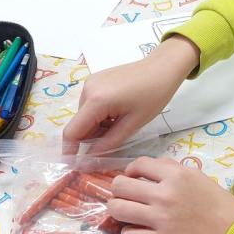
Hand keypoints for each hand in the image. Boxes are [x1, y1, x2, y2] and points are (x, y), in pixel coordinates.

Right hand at [64, 35, 199, 153]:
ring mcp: (90, 83)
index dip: (71, 152)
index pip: (72, 133)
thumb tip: (87, 161)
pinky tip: (118, 114)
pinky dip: (99, 115)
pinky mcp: (95, 80)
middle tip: (113, 143)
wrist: (162, 67)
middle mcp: (87, 90)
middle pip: (79, 124)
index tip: (77, 166)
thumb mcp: (132, 124)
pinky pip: (90, 105)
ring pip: (85, 116)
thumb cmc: (153, 96)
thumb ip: (108, 144)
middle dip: (90, 139)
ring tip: (120, 124)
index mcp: (96, 101)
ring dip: (97, 127)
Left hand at [108, 156, 233, 233]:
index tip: (131, 178)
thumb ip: (173, 171)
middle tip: (125, 198)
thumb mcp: (199, 178)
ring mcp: (160, 218)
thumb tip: (150, 170)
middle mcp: (164, 193)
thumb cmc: (221, 206)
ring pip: (117, 209)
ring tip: (126, 215)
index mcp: (176, 174)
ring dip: (118, 212)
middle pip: (120, 185)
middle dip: (118, 191)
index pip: (138, 164)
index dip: (130, 171)